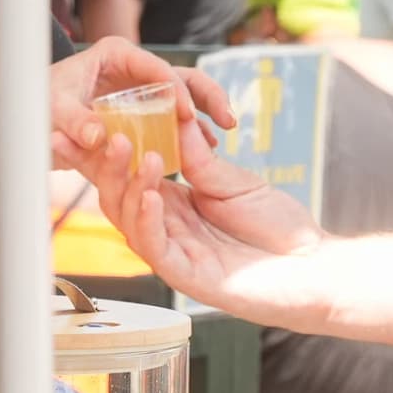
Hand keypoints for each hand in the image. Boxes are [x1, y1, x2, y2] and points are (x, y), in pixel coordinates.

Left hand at [47, 36, 233, 150]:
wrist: (31, 119)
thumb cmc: (38, 104)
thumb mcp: (53, 111)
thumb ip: (74, 121)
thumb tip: (97, 135)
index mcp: (116, 54)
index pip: (157, 68)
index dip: (175, 91)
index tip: (187, 117)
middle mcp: (133, 69)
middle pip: (181, 77)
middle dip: (207, 96)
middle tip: (227, 122)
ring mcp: (140, 90)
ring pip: (183, 97)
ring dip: (204, 115)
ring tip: (221, 139)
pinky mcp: (141, 112)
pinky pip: (170, 120)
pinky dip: (187, 134)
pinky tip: (202, 154)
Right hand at [52, 119, 325, 327]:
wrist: (313, 267)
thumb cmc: (279, 228)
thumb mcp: (235, 181)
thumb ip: (198, 157)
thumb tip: (172, 117)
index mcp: (173, 202)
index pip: (127, 174)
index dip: (100, 152)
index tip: (79, 125)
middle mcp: (165, 226)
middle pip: (115, 195)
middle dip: (98, 163)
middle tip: (95, 132)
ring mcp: (171, 251)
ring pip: (127, 218)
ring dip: (123, 182)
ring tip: (128, 148)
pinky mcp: (184, 274)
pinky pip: (153, 245)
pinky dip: (145, 217)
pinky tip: (149, 192)